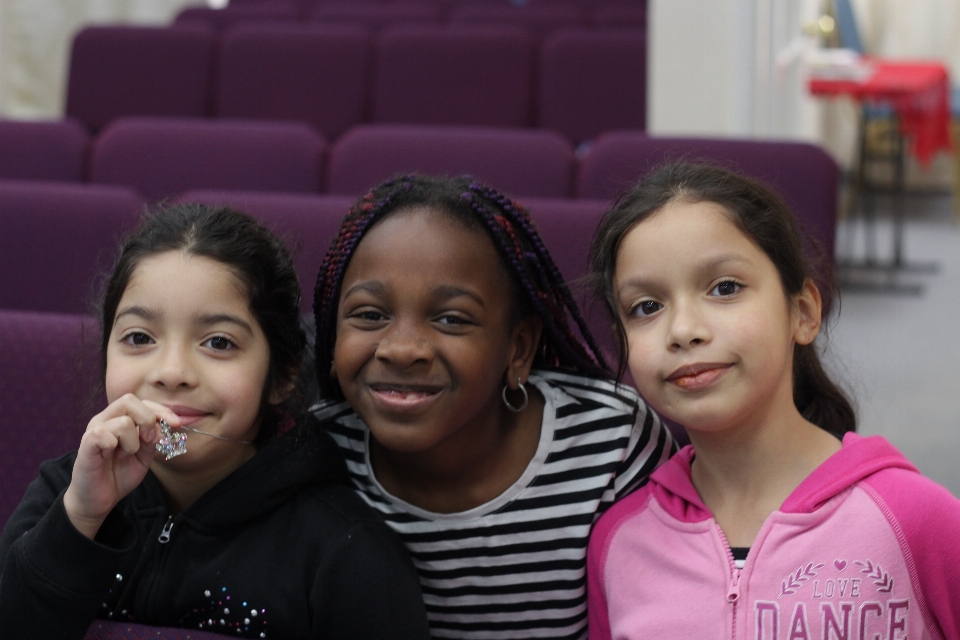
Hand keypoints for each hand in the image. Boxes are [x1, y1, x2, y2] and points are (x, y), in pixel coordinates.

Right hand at [63, 395, 180, 538]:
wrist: (98, 499)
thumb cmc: (119, 474)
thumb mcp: (144, 455)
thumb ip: (153, 438)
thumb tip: (166, 425)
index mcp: (119, 419)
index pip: (142, 402)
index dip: (162, 410)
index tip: (177, 424)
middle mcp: (105, 420)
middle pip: (129, 400)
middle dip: (148, 419)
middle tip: (148, 441)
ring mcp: (94, 431)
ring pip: (123, 421)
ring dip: (133, 441)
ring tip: (125, 455)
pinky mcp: (86, 445)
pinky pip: (102, 434)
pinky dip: (114, 444)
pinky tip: (113, 455)